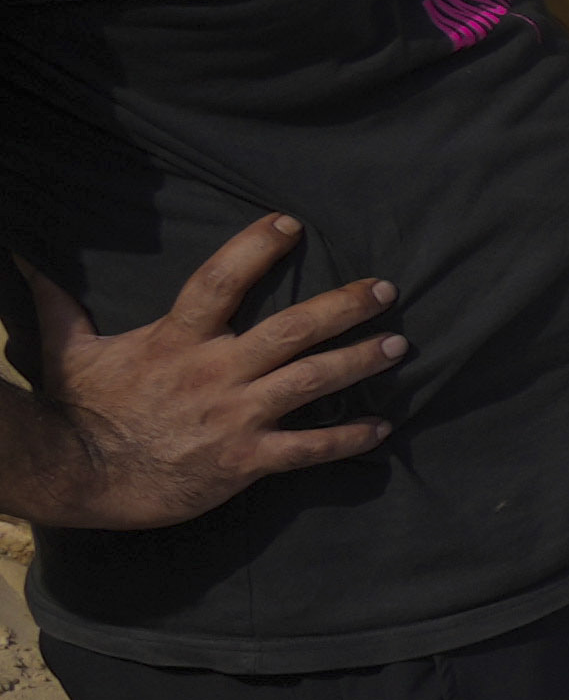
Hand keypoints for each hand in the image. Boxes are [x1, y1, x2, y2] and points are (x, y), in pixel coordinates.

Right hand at [3, 215, 396, 524]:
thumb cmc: (77, 411)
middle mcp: (214, 372)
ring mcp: (235, 416)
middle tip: (386, 290)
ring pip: (312, 382)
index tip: (291, 223)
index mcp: (176, 340)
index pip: (220, 280)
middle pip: (291, 329)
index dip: (256, 248)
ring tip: (399, 346)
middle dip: (344, 307)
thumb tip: (27, 261)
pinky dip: (348, 439)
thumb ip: (60, 304)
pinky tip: (381, 429)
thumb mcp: (67, 350)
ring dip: (360, 363)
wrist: (77, 476)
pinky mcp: (245, 461)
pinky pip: (308, 449)